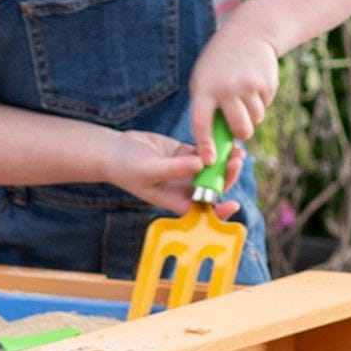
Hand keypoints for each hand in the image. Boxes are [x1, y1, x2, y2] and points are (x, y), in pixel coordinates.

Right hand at [104, 131, 242, 216]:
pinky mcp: (185, 154)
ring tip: (237, 150)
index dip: (220, 211)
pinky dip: (217, 147)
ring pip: (213, 169)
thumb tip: (202, 164)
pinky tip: (226, 139)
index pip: (202, 211)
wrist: (114, 151)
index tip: (232, 204)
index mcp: (176, 200)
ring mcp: (186, 171)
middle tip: (235, 162)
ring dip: (226, 161)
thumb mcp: (150, 169)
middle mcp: (184, 188)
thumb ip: (175, 168)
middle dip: (227, 177)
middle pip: (214, 187)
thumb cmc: (126, 167)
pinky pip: (206, 152)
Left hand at [188, 21, 278, 159]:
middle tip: (239, 124)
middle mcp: (226, 89)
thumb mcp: (204, 81)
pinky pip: (265, 107)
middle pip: (240, 129)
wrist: (248, 35)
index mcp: (204, 89)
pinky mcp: (266, 84)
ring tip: (243, 94)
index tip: (210, 161)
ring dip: (251, 115)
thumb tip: (215, 144)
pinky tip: (254, 83)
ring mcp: (248, 86)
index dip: (205, 146)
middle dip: (242, 133)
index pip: (201, 124)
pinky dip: (261, 101)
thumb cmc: (219, 65)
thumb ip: (207, 109)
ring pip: (255, 120)